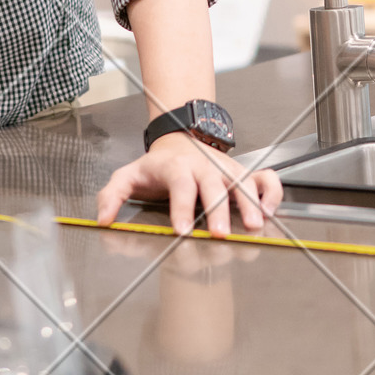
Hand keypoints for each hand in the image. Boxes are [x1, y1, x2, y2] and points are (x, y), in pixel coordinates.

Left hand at [95, 132, 282, 236]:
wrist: (178, 140)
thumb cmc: (155, 166)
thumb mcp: (127, 176)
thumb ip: (111, 197)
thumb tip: (103, 220)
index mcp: (175, 167)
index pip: (180, 184)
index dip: (182, 206)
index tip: (182, 229)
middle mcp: (204, 166)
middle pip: (213, 184)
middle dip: (218, 210)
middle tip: (220, 234)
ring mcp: (226, 168)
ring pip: (242, 180)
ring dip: (250, 202)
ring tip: (254, 225)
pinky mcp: (242, 172)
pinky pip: (264, 178)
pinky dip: (272, 192)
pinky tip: (270, 211)